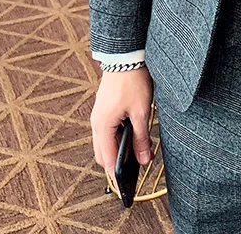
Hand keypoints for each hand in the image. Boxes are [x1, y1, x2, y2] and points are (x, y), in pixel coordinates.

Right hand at [90, 67, 154, 192]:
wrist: (126, 56)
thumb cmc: (132, 80)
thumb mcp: (141, 111)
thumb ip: (141, 138)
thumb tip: (143, 160)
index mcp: (102, 126)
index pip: (106, 159)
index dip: (117, 174)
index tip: (129, 184)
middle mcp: (96, 123)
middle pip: (103, 153)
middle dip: (119, 163)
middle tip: (139, 164)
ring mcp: (99, 115)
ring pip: (106, 142)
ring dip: (119, 149)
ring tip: (140, 150)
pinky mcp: (104, 109)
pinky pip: (108, 130)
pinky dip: (118, 137)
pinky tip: (133, 135)